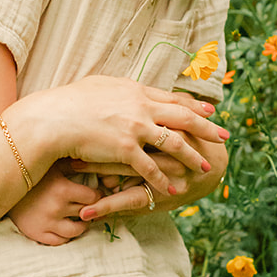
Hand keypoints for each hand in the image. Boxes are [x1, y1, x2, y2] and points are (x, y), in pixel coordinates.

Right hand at [8, 161, 100, 245]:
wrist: (1, 186)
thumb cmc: (32, 172)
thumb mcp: (52, 164)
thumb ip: (74, 162)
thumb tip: (95, 159)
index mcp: (62, 189)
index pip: (93, 197)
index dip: (96, 195)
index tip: (94, 193)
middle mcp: (56, 208)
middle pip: (87, 213)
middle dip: (90, 208)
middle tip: (89, 205)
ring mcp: (47, 223)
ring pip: (77, 231)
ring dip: (82, 225)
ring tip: (79, 217)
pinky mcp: (37, 234)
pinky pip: (61, 241)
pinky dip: (66, 235)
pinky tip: (65, 226)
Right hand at [10, 77, 228, 201]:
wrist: (52, 118)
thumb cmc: (68, 102)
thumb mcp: (99, 86)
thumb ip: (118, 89)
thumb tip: (125, 89)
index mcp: (135, 90)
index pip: (172, 98)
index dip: (193, 106)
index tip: (209, 111)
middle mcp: (141, 106)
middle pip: (182, 117)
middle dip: (206, 128)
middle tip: (224, 136)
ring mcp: (135, 127)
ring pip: (174, 143)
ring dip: (193, 156)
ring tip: (206, 167)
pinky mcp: (125, 149)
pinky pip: (150, 168)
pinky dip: (164, 180)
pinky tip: (174, 190)